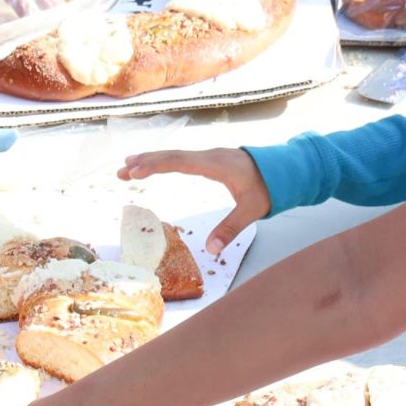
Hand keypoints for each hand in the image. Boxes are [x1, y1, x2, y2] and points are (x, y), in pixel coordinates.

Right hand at [117, 147, 269, 253]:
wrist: (285, 169)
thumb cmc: (269, 187)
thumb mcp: (252, 210)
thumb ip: (231, 229)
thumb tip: (211, 251)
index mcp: (216, 164)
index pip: (179, 161)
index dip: (155, 166)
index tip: (135, 171)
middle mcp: (209, 156)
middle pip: (171, 155)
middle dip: (144, 162)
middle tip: (121, 171)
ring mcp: (209, 156)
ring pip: (174, 155)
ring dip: (150, 160)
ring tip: (127, 167)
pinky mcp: (210, 160)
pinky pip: (181, 157)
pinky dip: (163, 161)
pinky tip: (152, 165)